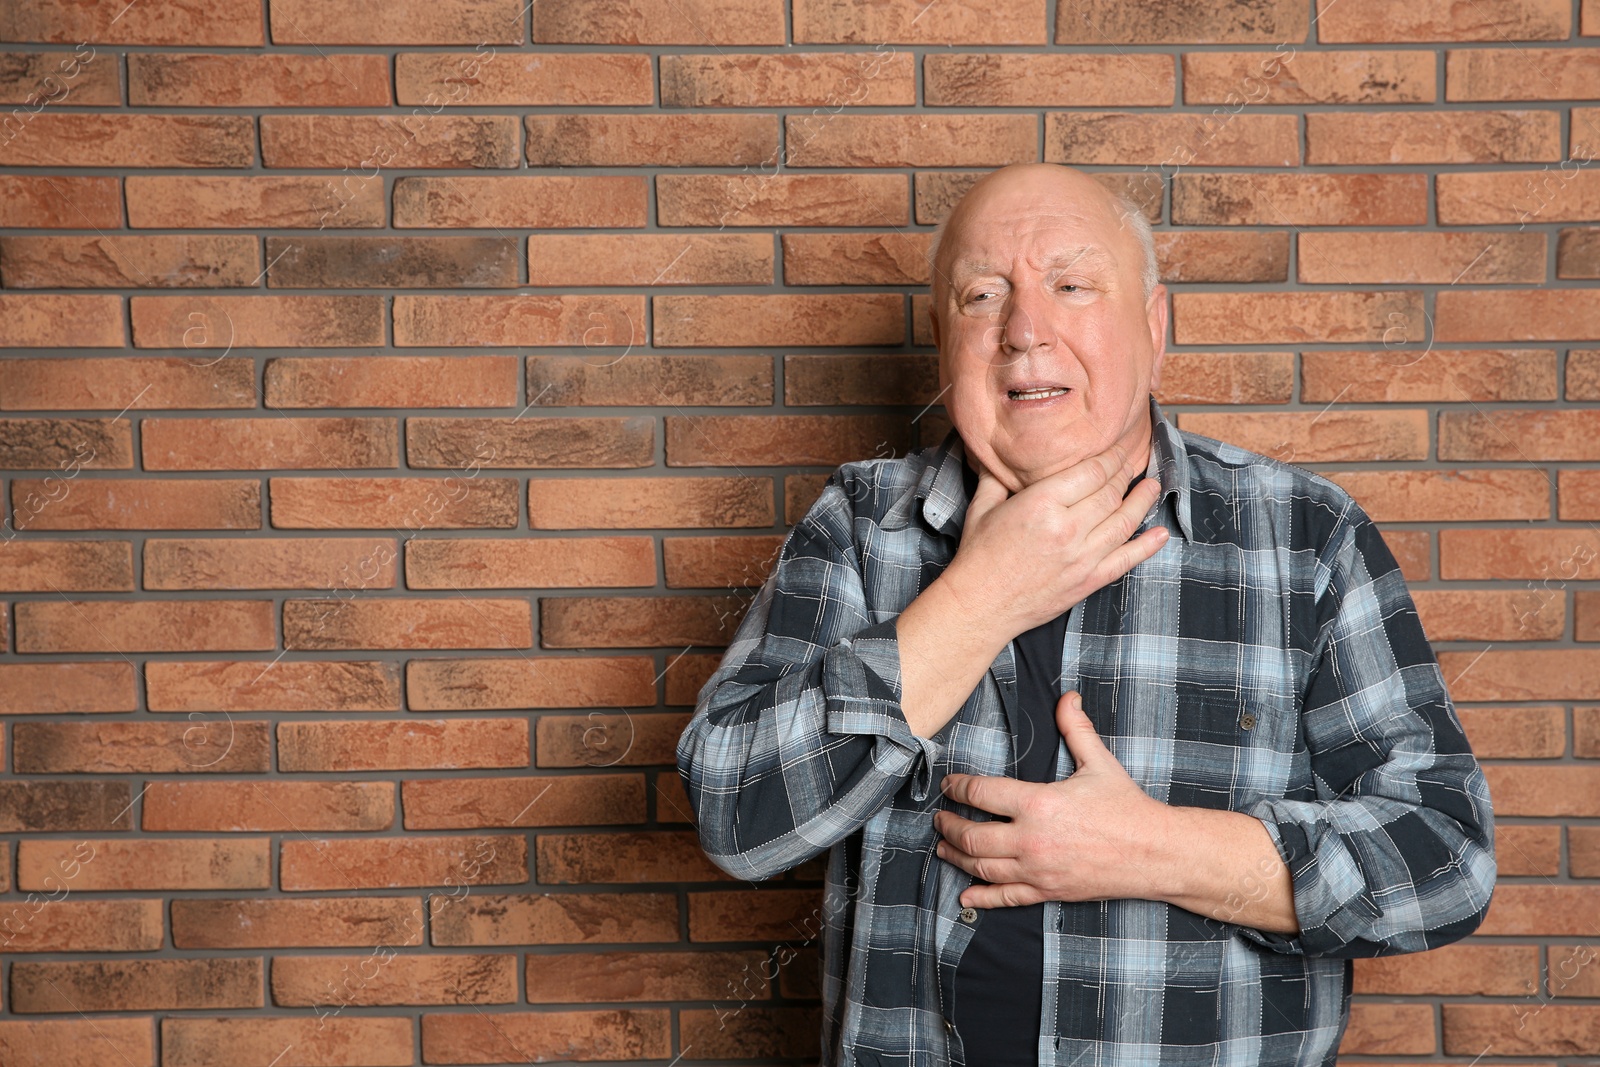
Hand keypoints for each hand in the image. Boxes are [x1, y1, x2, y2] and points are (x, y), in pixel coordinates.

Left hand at [933, 690, 1169, 908]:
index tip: (948, 785)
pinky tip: (965, 895)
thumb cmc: (1126, 808)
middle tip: (939, 818)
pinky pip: (1006, 898)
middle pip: (972, 835)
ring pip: (982, 867)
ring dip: (956, 856)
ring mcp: (1037, 870)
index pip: (981, 793)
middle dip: (949, 825)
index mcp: (1039, 803)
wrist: (1154, 853)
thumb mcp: (1099, 762)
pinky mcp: (1047, 891)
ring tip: (944, 846)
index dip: (957, 787)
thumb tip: (1068, 697)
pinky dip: (981, 898)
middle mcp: (1031, 839)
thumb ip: (1076, 728)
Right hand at [939, 444, 1167, 639]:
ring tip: (1152, 486)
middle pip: (1111, 493)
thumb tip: (998, 454)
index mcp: (1041, 504)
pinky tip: (1160, 534)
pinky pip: (1127, 560)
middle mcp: (1067, 528)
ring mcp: (1082, 557)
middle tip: (1133, 464)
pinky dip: (1147, 546)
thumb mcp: (982, 508)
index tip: (1117, 449)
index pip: (1091, 472)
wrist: (980, 606)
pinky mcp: (1088, 581)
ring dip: (1142, 501)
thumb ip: (997, 478)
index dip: (1110, 457)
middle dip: (1126, 474)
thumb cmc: (978, 556)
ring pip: (1124, 521)